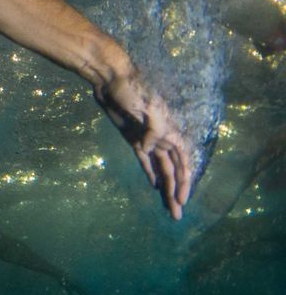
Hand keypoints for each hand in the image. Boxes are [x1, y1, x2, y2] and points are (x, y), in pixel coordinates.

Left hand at [93, 68, 190, 219]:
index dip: (185, 182)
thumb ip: (154, 132)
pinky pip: (144, 159)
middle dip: (176, 193)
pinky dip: (149, 172)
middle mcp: (162, 139)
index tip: (183, 200)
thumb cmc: (132, 89)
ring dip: (165, 188)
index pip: (183, 162)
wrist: (110, 78)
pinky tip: (154, 185)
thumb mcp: (148, 108)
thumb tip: (151, 149)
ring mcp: (146, 139)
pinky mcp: (132, 137)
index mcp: (170, 132)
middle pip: (172, 171)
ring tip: (168, 207)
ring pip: (159, 168)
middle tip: (176, 216)